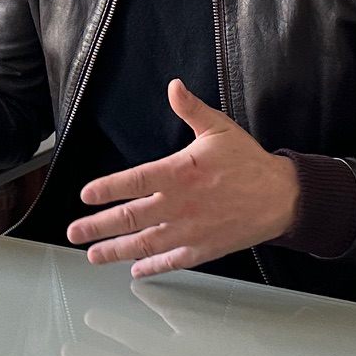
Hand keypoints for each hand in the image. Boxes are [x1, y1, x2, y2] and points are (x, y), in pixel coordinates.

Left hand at [65, 80, 297, 276]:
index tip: (85, 196)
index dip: (107, 189)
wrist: (281, 197)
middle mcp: (180, 205)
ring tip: (93, 255)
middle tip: (74, 233)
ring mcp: (190, 230)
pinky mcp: (204, 249)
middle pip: (131, 217)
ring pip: (145, 243)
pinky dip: (152, 266)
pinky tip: (135, 270)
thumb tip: (174, 86)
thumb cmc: (248, 162)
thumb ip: (191, 109)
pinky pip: (171, 260)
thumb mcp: (219, 128)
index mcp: (180, 172)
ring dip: (115, 251)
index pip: (134, 181)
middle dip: (98, 226)